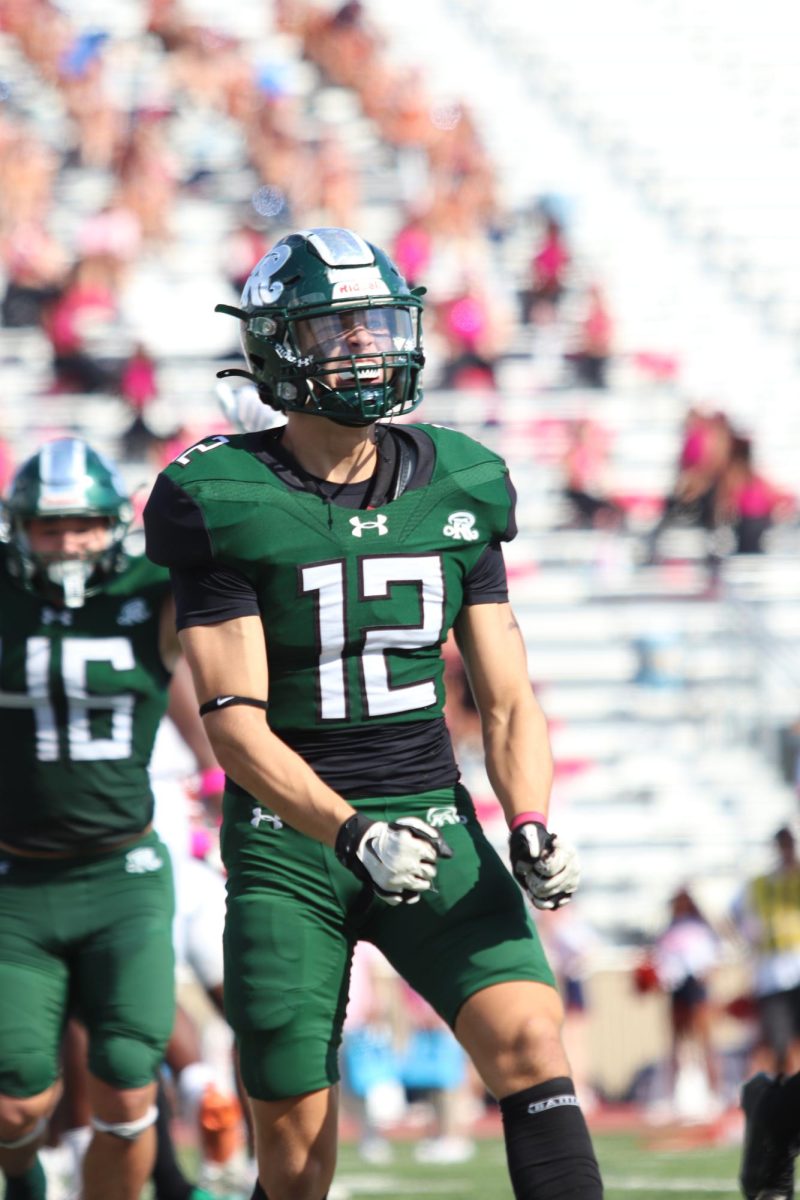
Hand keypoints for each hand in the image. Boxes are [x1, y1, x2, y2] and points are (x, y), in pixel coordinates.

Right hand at [335, 814, 452, 904]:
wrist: (363, 844)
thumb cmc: (389, 833)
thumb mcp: (408, 825)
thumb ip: (427, 831)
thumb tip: (446, 851)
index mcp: (413, 847)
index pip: (433, 855)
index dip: (429, 853)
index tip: (423, 851)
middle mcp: (408, 864)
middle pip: (431, 871)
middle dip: (427, 866)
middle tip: (418, 862)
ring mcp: (400, 878)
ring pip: (423, 885)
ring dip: (421, 879)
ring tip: (413, 872)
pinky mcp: (391, 888)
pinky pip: (409, 897)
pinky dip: (411, 893)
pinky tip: (406, 883)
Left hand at [509, 820, 579, 909]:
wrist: (535, 847)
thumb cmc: (533, 840)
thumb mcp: (530, 837)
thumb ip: (531, 842)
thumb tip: (534, 854)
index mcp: (567, 851)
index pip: (550, 869)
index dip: (538, 868)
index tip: (536, 861)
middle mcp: (574, 867)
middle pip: (548, 885)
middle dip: (532, 880)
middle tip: (528, 873)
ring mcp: (572, 882)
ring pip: (549, 896)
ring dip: (534, 891)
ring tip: (530, 881)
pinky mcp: (568, 894)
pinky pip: (553, 905)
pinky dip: (539, 902)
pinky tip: (533, 893)